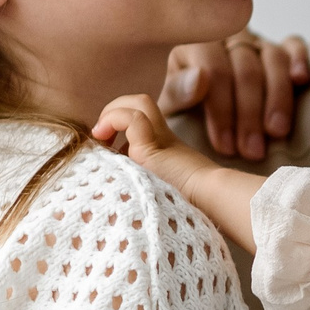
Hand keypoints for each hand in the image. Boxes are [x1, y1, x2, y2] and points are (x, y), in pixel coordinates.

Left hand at [94, 93, 264, 245]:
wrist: (208, 202)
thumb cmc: (184, 206)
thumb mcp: (159, 189)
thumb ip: (140, 182)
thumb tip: (110, 185)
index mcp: (162, 147)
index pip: (140, 118)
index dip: (119, 122)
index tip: (107, 144)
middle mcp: (161, 138)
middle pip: (139, 102)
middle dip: (113, 110)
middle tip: (101, 136)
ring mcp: (158, 139)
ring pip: (137, 102)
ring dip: (112, 112)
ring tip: (101, 135)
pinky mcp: (152, 146)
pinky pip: (131, 118)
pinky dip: (114, 120)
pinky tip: (104, 138)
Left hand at [161, 31, 309, 160]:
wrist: (186, 91)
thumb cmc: (175, 101)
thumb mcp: (164, 101)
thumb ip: (176, 91)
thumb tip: (200, 80)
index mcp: (191, 43)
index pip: (213, 70)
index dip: (222, 110)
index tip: (225, 146)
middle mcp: (225, 37)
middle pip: (245, 67)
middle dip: (249, 113)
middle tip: (251, 150)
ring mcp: (253, 40)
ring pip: (272, 58)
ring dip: (278, 97)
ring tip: (276, 132)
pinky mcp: (277, 46)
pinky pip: (293, 45)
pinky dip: (299, 59)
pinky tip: (301, 80)